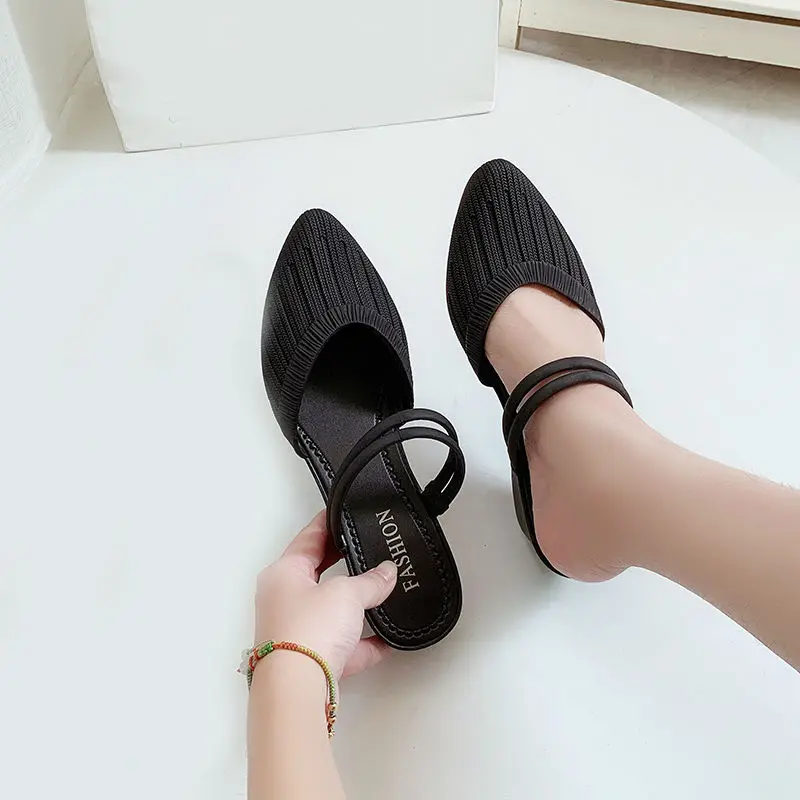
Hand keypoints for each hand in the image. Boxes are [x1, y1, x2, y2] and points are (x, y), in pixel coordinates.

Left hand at [254, 511, 397, 680]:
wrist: (296, 691)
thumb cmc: (306, 632)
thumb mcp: (347, 594)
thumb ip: (371, 581)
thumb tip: (386, 574)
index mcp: (283, 574)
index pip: (308, 537)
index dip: (328, 523)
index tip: (341, 512)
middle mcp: (283, 600)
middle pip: (318, 574)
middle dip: (344, 565)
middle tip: (365, 549)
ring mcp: (295, 632)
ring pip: (330, 612)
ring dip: (355, 606)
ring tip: (382, 593)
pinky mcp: (310, 661)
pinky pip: (342, 646)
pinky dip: (362, 643)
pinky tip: (385, 641)